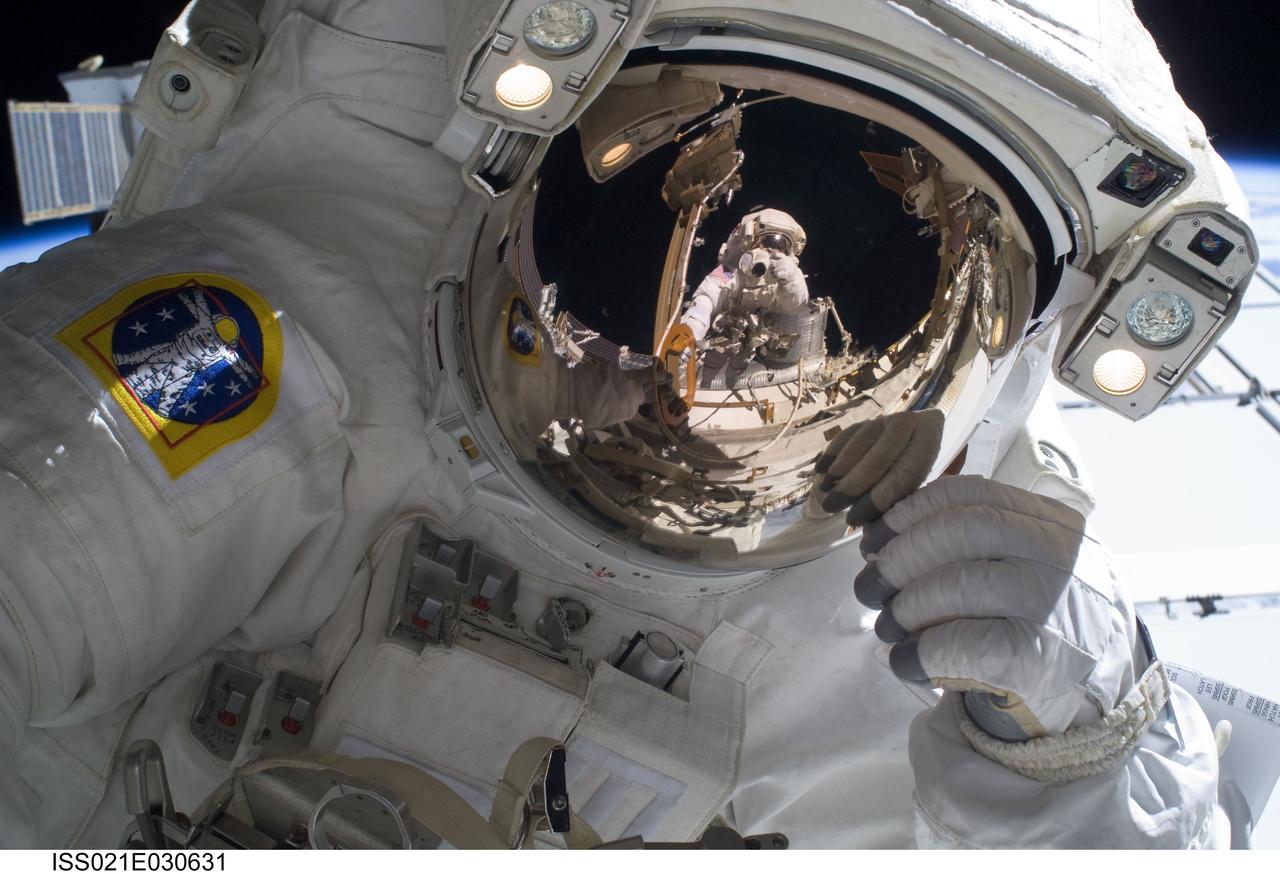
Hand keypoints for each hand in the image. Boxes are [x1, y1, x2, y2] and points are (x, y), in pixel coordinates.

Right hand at [805, 409, 943, 526]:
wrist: (919, 443)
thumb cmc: (917, 479)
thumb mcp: (918, 492)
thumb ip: (899, 507)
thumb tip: (871, 536)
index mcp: (931, 442)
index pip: (907, 471)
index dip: (880, 496)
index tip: (855, 519)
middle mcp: (912, 424)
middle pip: (883, 453)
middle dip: (855, 481)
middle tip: (833, 505)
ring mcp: (887, 419)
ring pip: (862, 439)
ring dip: (840, 466)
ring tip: (825, 489)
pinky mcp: (868, 420)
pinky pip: (848, 433)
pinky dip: (832, 451)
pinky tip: (821, 469)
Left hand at [856, 475, 1139, 739]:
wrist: (1089, 695)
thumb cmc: (1032, 620)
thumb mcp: (1019, 563)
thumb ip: (968, 540)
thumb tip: (880, 538)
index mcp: (1047, 520)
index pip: (969, 494)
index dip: (910, 512)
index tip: (874, 538)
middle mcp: (1056, 553)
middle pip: (959, 532)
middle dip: (900, 558)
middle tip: (868, 587)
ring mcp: (1052, 603)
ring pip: (959, 584)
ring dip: (906, 607)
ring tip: (888, 626)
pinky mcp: (1039, 657)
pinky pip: (962, 643)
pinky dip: (920, 652)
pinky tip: (906, 662)